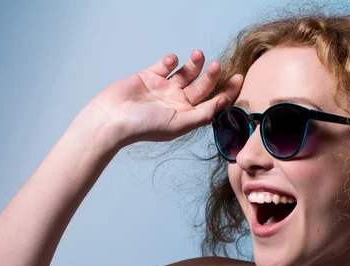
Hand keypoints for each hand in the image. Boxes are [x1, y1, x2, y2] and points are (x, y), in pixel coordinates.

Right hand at [70, 50, 242, 150]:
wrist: (112, 118)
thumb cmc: (143, 126)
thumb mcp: (178, 124)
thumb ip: (201, 115)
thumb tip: (221, 104)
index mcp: (186, 116)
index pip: (212, 103)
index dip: (227, 92)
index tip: (238, 78)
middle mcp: (177, 103)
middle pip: (201, 86)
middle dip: (211, 75)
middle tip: (217, 65)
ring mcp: (163, 89)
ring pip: (185, 73)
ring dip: (194, 64)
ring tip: (198, 55)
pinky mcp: (149, 77)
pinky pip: (164, 65)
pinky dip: (170, 60)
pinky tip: (171, 60)